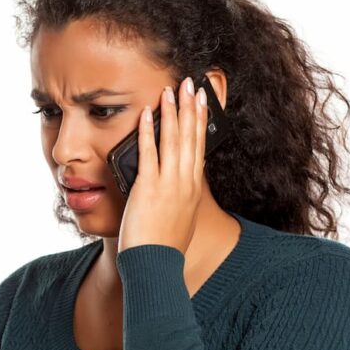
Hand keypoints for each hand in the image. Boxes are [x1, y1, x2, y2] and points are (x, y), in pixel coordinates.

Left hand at [116, 78, 207, 254]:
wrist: (155, 266)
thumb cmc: (163, 250)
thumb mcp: (178, 220)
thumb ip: (177, 201)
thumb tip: (171, 190)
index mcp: (193, 189)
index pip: (199, 147)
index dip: (201, 121)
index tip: (202, 101)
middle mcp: (185, 183)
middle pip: (191, 137)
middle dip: (191, 107)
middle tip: (191, 83)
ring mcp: (169, 184)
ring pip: (174, 140)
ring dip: (173, 112)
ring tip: (172, 89)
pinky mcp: (149, 188)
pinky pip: (149, 153)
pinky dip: (149, 131)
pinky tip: (147, 114)